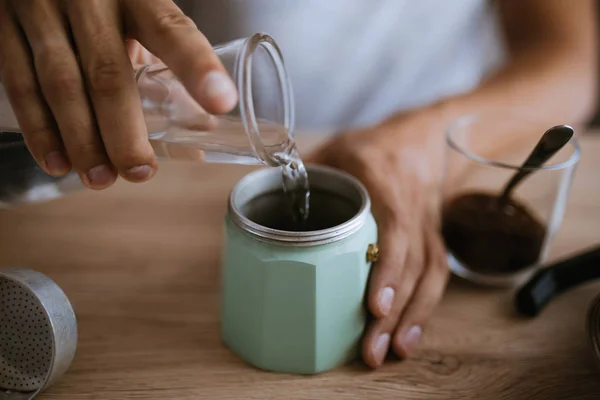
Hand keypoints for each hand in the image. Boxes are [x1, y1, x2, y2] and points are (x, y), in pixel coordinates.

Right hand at [0, 0, 237, 189]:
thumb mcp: (141, 14)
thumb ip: (167, 61)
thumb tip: (201, 127)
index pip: (170, 29)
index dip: (196, 66)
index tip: (221, 103)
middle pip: (107, 71)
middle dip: (123, 131)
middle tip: (139, 172)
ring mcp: (40, 8)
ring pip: (59, 82)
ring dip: (81, 140)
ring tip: (101, 178)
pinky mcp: (4, 24)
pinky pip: (18, 82)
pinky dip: (39, 128)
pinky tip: (58, 162)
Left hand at [307, 110, 449, 366]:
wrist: (422, 138)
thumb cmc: (372, 145)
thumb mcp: (336, 149)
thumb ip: (303, 173)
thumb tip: (258, 198)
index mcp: (385, 178)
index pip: (395, 226)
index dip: (387, 266)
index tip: (374, 305)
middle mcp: (412, 205)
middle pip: (411, 264)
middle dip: (393, 311)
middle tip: (371, 349)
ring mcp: (427, 224)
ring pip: (428, 276)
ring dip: (410, 318)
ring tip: (390, 352)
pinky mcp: (433, 239)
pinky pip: (435, 276)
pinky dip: (423, 309)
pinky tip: (408, 335)